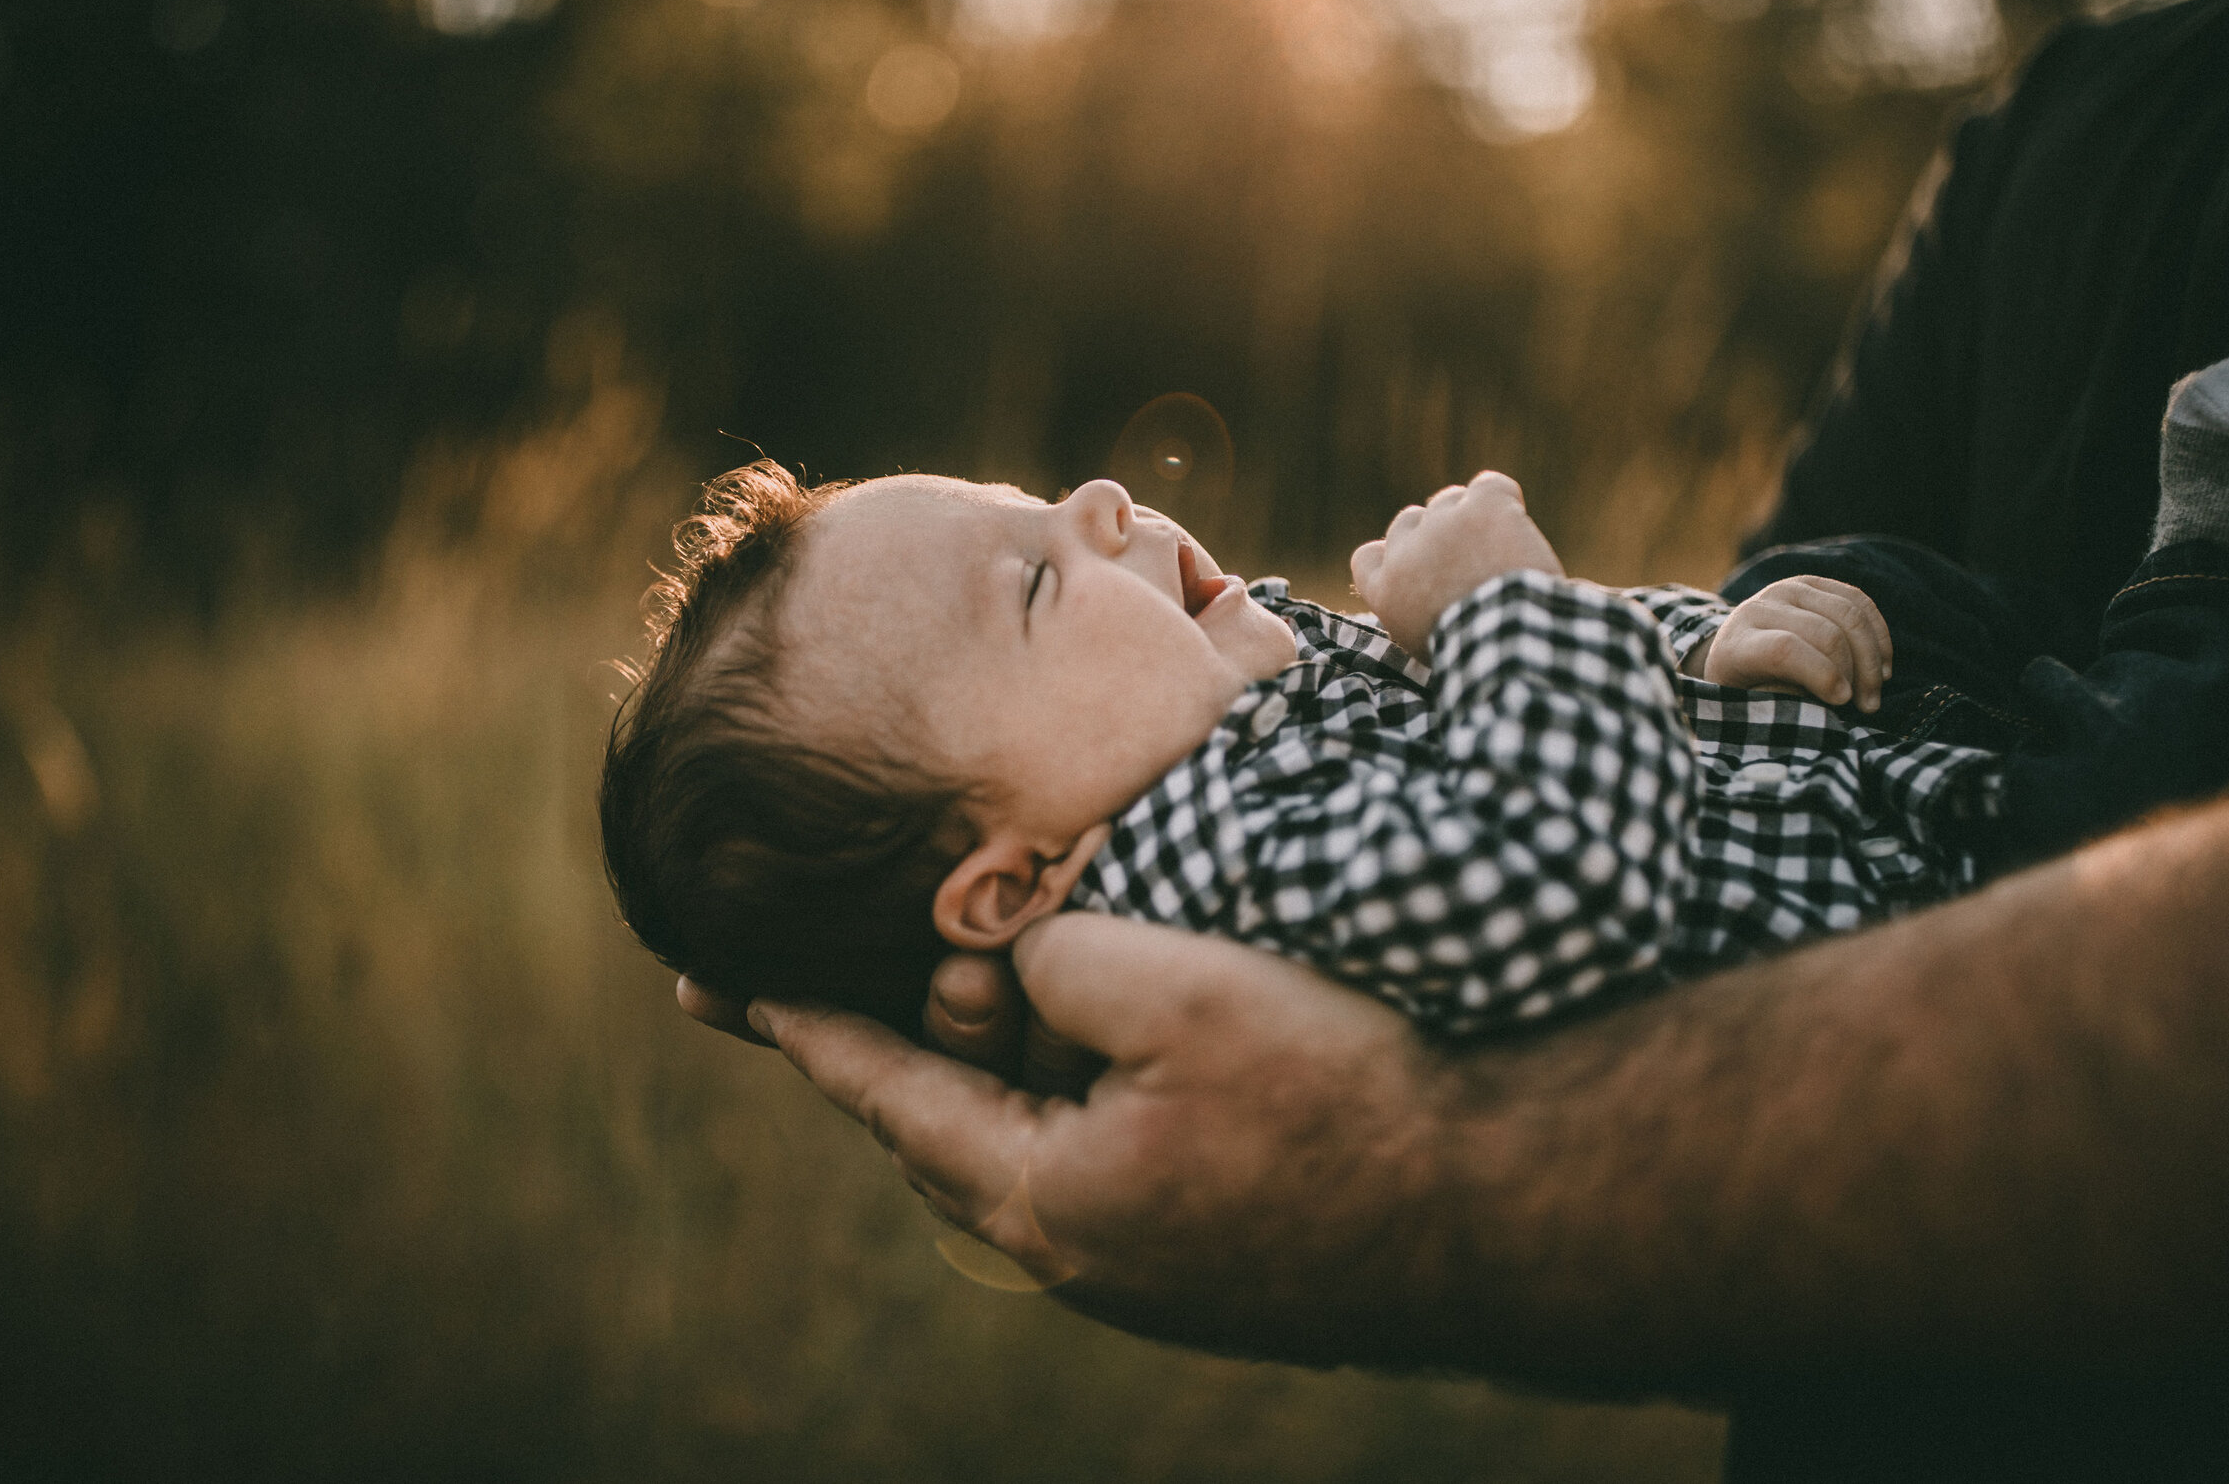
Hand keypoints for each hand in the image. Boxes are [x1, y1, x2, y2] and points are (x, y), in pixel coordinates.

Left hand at [747, 913, 1456, 1367]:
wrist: (1503, 1208)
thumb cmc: (1341, 1094)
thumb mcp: (1176, 990)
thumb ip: (1055, 962)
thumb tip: (1022, 968)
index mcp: (1045, 1199)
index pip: (890, 1096)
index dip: (806, 1031)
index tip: (725, 990)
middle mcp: (1080, 1253)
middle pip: (948, 1130)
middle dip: (899, 1044)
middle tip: (850, 974)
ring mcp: (1150, 1267)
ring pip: (1029, 1143)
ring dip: (995, 1067)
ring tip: (978, 988)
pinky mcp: (1213, 1252)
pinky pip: (1098, 1154)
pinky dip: (1069, 1091)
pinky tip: (1091, 1042)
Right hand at [1349, 471, 1563, 660]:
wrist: (1507, 643)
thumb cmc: (1476, 658)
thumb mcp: (1426, 647)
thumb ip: (1416, 616)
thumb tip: (1432, 606)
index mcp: (1385, 591)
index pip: (1366, 557)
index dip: (1392, 554)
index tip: (1417, 562)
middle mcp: (1405, 552)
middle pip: (1410, 520)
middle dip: (1436, 534)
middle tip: (1470, 558)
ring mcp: (1441, 525)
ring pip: (1450, 501)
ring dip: (1470, 517)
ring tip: (1500, 550)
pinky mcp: (1481, 509)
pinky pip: (1489, 485)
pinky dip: (1503, 498)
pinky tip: (1515, 519)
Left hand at [1686, 575, 1890, 711]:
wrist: (1736, 651)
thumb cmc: (1748, 690)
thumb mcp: (1752, 705)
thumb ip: (1780, 699)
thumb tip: (1818, 694)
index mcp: (1738, 642)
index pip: (1785, 649)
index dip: (1822, 674)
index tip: (1843, 701)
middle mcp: (1760, 608)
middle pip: (1826, 632)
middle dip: (1855, 672)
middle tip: (1864, 706)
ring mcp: (1787, 590)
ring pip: (1849, 615)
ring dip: (1872, 659)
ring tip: (1873, 694)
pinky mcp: (1813, 583)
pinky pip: (1860, 602)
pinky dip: (1878, 637)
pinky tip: (1883, 669)